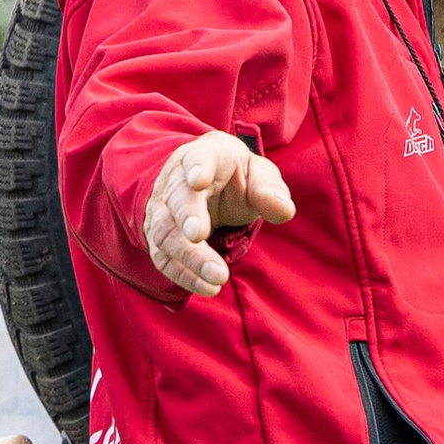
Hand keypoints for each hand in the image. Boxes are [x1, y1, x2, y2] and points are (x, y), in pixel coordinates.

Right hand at [143, 135, 296, 295]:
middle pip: (176, 199)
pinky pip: (164, 257)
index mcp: (206, 155)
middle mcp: (177, 181)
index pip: (199, 157)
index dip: (198, 167)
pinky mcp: (160, 237)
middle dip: (187, 218)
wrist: (209, 185)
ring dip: (189, 257)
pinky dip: (184, 275)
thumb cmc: (238, 177)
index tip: (199, 179)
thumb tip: (284, 210)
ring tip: (217, 278)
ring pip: (166, 233)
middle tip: (200, 236)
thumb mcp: (259, 175)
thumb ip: (270, 190)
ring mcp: (163, 209)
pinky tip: (207, 287)